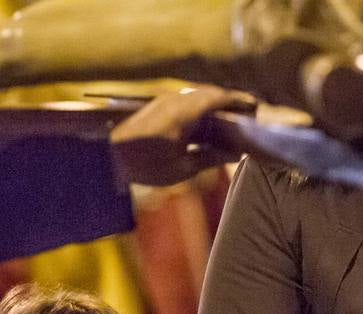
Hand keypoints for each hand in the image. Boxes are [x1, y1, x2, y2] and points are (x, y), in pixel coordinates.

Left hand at [109, 86, 254, 186]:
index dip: (240, 101)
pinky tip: (202, 126)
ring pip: (196, 97)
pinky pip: (184, 103)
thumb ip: (210, 158)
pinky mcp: (156, 107)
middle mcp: (176, 100)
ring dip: (213, 106)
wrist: (106, 157)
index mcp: (186, 111)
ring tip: (227, 122)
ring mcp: (164, 101)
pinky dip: (198, 111)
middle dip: (229, 103)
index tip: (256, 106)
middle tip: (245, 114)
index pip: (220, 98)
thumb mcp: (182, 168)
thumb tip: (233, 154)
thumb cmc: (145, 166)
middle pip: (210, 95)